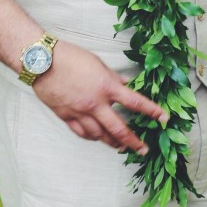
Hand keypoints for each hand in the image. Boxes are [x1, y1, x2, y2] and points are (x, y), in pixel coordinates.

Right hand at [33, 40, 166, 152]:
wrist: (42, 61)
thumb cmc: (71, 57)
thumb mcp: (98, 64)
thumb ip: (113, 78)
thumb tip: (126, 85)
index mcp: (107, 87)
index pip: (136, 102)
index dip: (152, 112)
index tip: (164, 119)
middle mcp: (95, 103)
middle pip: (119, 129)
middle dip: (134, 142)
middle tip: (143, 149)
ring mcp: (80, 112)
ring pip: (100, 136)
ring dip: (113, 143)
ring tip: (121, 147)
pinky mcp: (66, 116)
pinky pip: (82, 133)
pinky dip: (92, 137)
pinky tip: (97, 138)